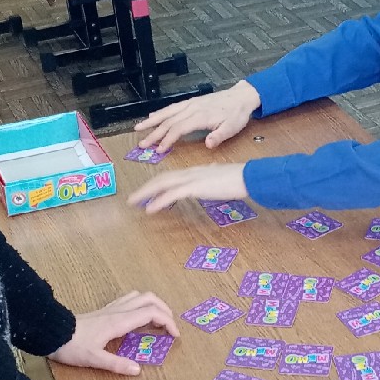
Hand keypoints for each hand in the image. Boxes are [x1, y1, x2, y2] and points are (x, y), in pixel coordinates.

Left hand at [49, 291, 180, 375]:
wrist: (51, 332)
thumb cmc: (72, 346)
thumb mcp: (94, 359)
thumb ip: (116, 365)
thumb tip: (137, 370)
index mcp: (119, 322)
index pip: (151, 313)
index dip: (167, 322)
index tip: (174, 336)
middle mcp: (118, 311)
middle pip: (149, 299)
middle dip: (165, 310)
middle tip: (170, 328)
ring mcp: (111, 308)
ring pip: (139, 296)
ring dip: (153, 305)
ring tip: (158, 322)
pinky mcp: (104, 310)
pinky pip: (129, 300)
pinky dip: (141, 305)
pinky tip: (138, 319)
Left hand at [129, 164, 248, 214]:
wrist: (246, 177)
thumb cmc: (238, 179)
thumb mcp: (220, 178)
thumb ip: (213, 178)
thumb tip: (211, 178)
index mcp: (195, 171)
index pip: (170, 176)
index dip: (156, 183)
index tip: (147, 191)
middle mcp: (190, 173)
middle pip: (161, 178)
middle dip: (145, 188)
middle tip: (132, 198)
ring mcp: (191, 179)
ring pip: (162, 184)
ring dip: (146, 193)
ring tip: (134, 202)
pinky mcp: (195, 187)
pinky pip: (172, 194)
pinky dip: (159, 201)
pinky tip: (150, 208)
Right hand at [134, 81, 260, 152]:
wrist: (241, 97)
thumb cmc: (237, 114)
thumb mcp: (232, 128)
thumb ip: (219, 136)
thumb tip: (208, 144)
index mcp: (200, 116)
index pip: (178, 129)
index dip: (167, 140)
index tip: (159, 150)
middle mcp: (192, 108)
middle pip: (168, 121)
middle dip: (154, 133)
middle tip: (142, 144)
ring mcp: (190, 104)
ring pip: (167, 112)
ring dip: (152, 121)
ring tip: (138, 128)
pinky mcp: (191, 102)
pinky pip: (172, 107)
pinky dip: (160, 112)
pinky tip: (152, 116)